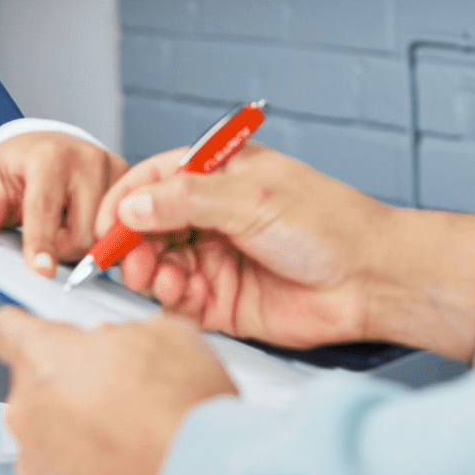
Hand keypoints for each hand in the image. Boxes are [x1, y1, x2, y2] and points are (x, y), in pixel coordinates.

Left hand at [0, 131, 130, 275]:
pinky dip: (104, 238)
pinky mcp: (130, 182)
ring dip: (82, 244)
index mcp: (50, 156)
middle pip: (82, 232)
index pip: (46, 208)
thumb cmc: (20, 166)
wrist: (49, 146)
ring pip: (105, 236)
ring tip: (64, 228)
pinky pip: (123, 229)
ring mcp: (114, 169)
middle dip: (62, 249)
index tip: (42, 271)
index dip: (42, 243)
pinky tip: (87, 227)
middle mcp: (88, 158)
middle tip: (45, 240)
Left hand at [0, 309, 231, 474]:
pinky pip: (58, 466)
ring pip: (46, 428)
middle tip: (113, 389)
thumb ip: (119, 332)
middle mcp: (29, 408)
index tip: (34, 333)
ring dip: (75, 425)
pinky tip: (120, 455)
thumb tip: (116, 341)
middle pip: (33, 383)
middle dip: (67, 382)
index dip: (22, 328)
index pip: (4, 329)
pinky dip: (83, 461)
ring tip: (124, 429)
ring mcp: (34, 457)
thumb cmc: (183, 410)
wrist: (198, 469)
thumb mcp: (165, 335)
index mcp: (47, 357)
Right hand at [97, 142, 474, 359]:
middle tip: (124, 258)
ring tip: (156, 278)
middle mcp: (216, 215)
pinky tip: (177, 293)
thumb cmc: (329, 225)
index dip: (127, 200)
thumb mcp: (251, 199)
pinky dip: (171, 297)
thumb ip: (186, 201)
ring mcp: (219, 257)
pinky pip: (181, 298)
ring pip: (161, 263)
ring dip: (150, 271)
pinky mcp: (225, 300)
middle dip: (133, 242)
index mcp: (223, 174)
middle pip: (151, 225)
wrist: (369, 280)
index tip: (105, 223)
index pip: (157, 179)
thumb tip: (132, 205)